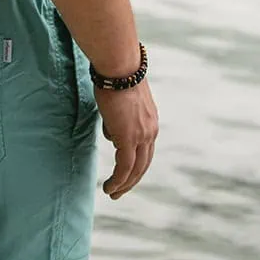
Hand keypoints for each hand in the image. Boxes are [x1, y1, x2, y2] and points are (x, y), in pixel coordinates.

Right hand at [94, 80, 158, 199]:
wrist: (119, 66)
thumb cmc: (116, 76)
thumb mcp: (122, 101)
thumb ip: (119, 119)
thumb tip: (112, 133)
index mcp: (151, 121)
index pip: (146, 151)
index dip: (136, 165)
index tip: (125, 174)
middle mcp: (150, 131)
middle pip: (144, 164)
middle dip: (131, 180)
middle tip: (119, 191)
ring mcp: (141, 135)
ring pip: (135, 169)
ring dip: (123, 184)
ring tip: (112, 193)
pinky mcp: (129, 137)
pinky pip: (124, 167)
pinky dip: (118, 180)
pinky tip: (109, 187)